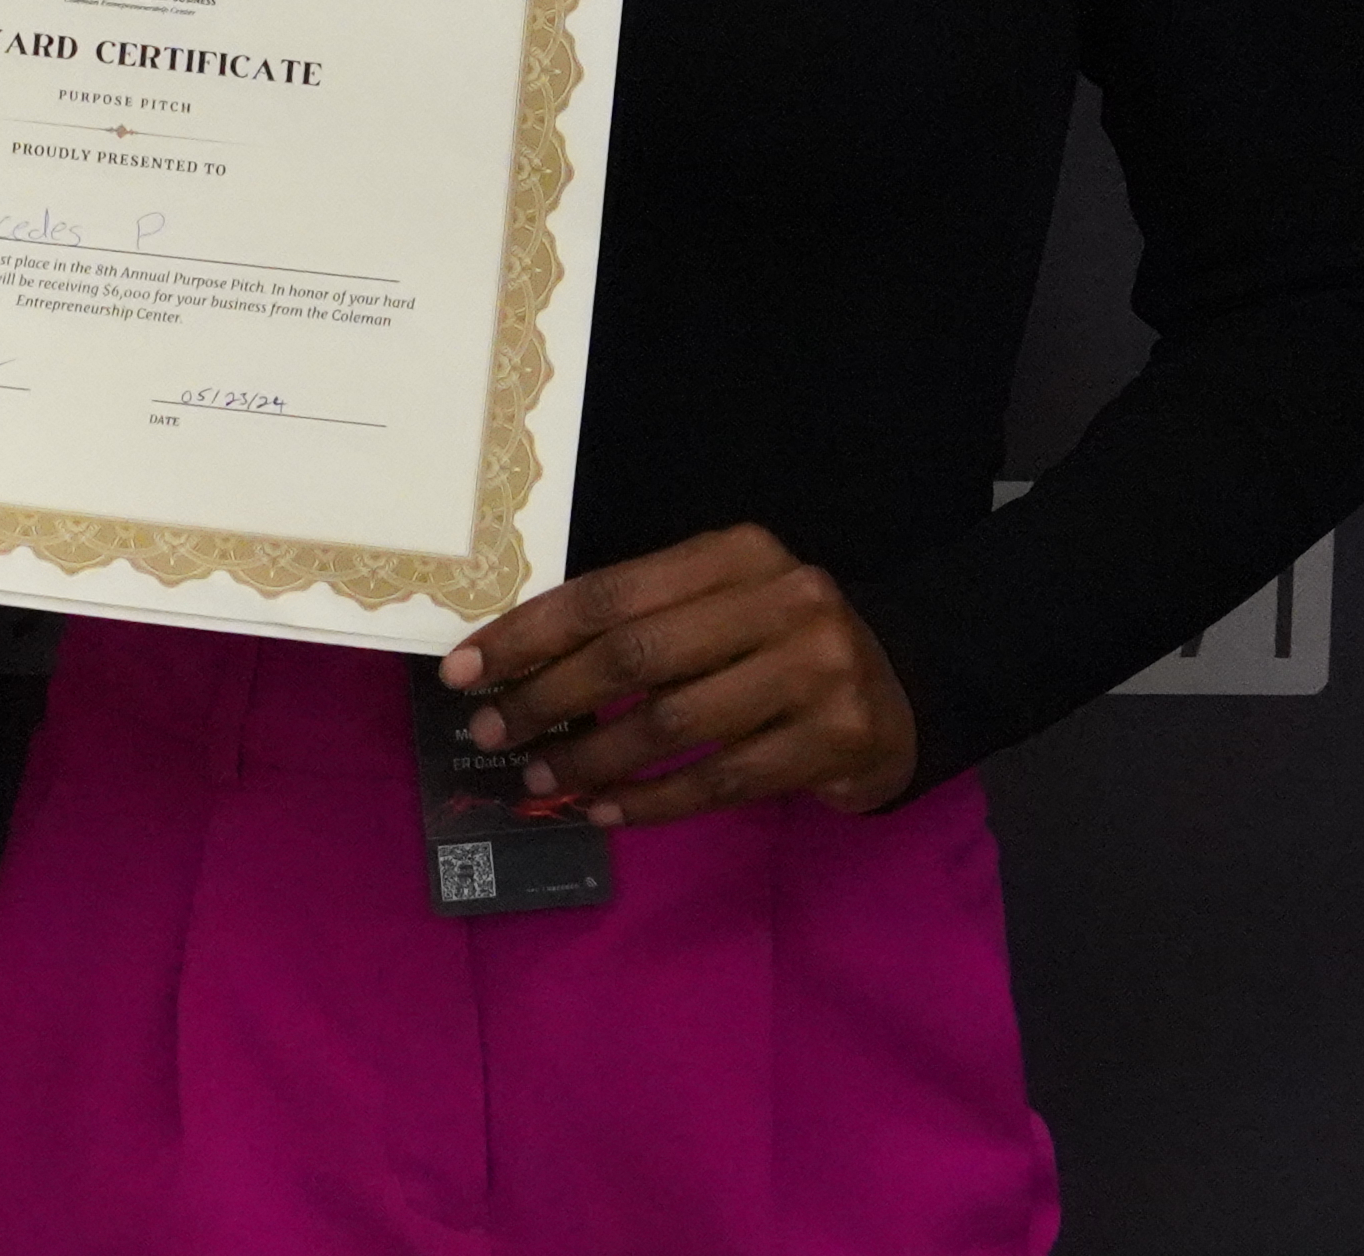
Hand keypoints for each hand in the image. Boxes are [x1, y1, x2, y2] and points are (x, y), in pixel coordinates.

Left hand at [438, 522, 916, 827]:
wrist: (898, 691)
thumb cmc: (775, 645)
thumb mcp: (717, 606)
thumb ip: (639, 620)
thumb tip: (514, 665)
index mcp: (738, 552)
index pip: (612, 591)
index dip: (530, 633)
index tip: (465, 670)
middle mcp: (784, 600)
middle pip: (638, 655)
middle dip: (549, 698)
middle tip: (493, 733)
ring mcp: (817, 670)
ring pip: (675, 725)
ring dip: (593, 758)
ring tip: (540, 781)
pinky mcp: (836, 740)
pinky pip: (720, 781)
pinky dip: (652, 802)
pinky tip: (605, 811)